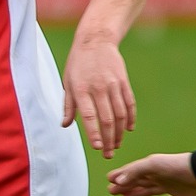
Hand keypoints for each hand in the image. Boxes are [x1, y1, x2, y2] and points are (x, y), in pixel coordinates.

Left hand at [62, 37, 135, 157]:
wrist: (96, 41)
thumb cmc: (77, 64)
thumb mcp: (67, 83)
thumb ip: (68, 105)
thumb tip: (65, 125)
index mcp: (81, 90)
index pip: (90, 116)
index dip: (94, 134)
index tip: (98, 148)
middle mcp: (99, 88)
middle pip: (108, 119)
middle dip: (109, 140)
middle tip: (109, 154)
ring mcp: (113, 85)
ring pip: (120, 114)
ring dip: (120, 132)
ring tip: (117, 145)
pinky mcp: (124, 82)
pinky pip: (130, 103)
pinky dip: (131, 118)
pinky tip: (129, 129)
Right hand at [105, 152, 195, 195]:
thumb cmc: (178, 166)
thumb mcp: (153, 164)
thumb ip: (134, 171)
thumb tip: (117, 181)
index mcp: (153, 167)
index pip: (133, 171)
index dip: (121, 175)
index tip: (109, 179)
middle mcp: (161, 176)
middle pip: (139, 181)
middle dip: (125, 185)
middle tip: (111, 191)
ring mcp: (171, 187)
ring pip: (149, 191)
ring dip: (137, 193)